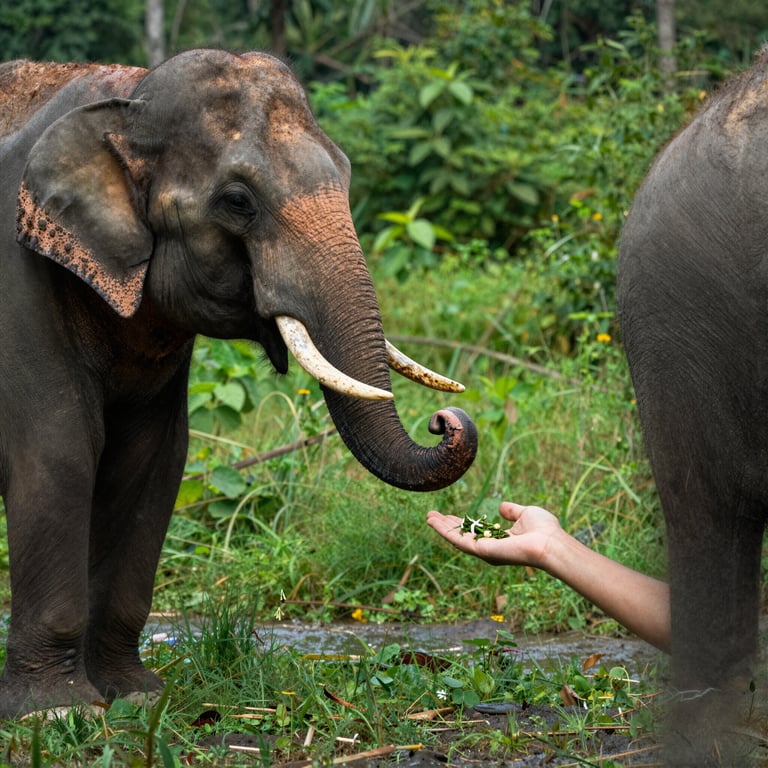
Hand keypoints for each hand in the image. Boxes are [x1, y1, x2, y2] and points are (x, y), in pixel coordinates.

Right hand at [426, 502, 562, 567]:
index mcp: (499, 540)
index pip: (475, 530)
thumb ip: (512, 511)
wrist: (549, 543)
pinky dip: (444, 531)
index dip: (462, 522)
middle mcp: (489, 548)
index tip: (449, 515)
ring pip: (457, 538)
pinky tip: (434, 522)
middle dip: (447, 525)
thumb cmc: (544, 530)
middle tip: (431, 515)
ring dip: (441, 528)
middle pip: (462, 535)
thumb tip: (502, 507)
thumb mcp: (525, 513)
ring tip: (428, 517)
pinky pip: (458, 540)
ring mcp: (484, 550)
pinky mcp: (481, 550)